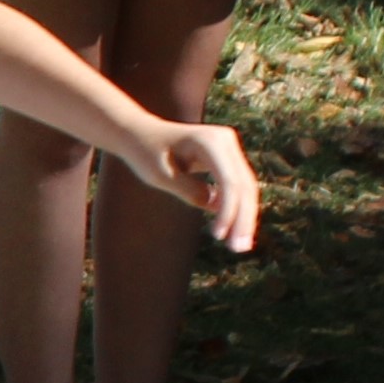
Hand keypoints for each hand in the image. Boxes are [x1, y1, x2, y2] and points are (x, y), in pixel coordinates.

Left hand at [131, 119, 259, 251]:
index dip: (228, 211)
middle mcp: (225, 141)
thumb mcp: (160, 176)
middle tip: (239, 249)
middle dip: (243, 219)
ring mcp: (228, 148)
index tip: (218, 236)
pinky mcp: (226, 158)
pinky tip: (232, 232)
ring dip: (243, 217)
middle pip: (244, 185)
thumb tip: (217, 208)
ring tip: (239, 246)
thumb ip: (189, 191)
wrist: (138, 133)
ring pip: (245, 187)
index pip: (229, 182)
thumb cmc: (144, 153)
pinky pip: (236, 186)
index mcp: (209, 141)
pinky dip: (235, 208)